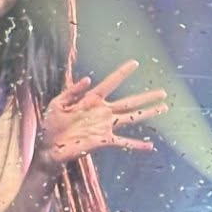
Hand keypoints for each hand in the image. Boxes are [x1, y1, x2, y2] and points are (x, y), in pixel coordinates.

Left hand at [38, 62, 167, 167]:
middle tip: (163, 91)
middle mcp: (102, 112)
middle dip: (146, 97)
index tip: (135, 63)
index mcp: (91, 100)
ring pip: (131, 118)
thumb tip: (89, 79)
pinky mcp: (103, 141)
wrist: (48, 148)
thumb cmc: (50, 125)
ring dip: (147, 113)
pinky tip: (150, 146)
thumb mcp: (57, 103)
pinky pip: (123, 142)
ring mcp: (104, 126)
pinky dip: (136, 145)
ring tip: (163, 108)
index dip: (122, 73)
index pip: (110, 83)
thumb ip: (72, 91)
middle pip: (129, 102)